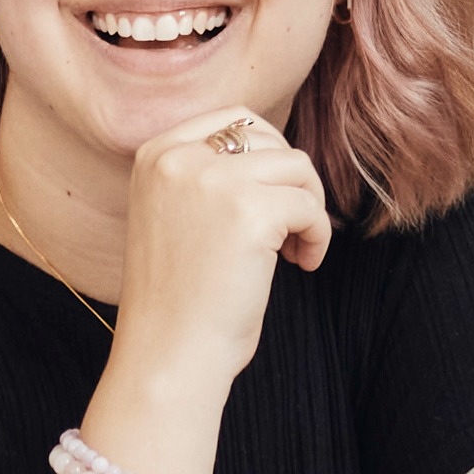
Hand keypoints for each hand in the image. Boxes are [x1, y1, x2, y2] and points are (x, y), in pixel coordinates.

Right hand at [114, 112, 333, 381]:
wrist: (167, 355)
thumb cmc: (179, 298)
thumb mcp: (175, 214)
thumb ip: (209, 175)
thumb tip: (278, 150)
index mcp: (155, 154)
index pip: (232, 118)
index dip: (265, 156)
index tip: (266, 203)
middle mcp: (179, 158)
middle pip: (269, 138)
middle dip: (289, 182)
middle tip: (287, 230)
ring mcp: (214, 181)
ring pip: (297, 166)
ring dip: (308, 207)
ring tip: (294, 249)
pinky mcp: (250, 211)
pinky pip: (310, 206)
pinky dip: (317, 236)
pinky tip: (301, 264)